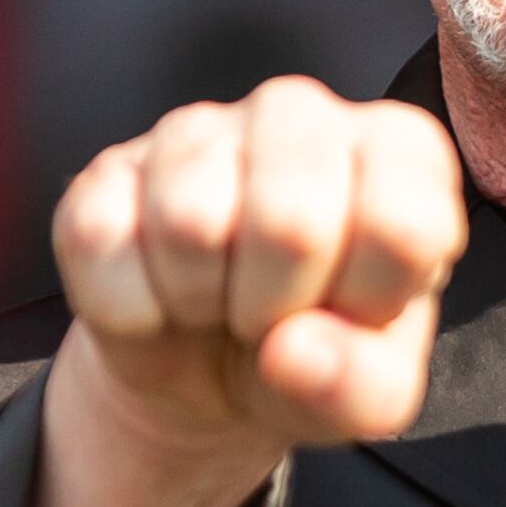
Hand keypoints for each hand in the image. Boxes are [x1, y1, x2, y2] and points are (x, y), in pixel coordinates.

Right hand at [27, 78, 464, 506]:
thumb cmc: (316, 351)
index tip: (353, 307)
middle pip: (291, 220)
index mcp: (397, 151)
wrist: (208, 368)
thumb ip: (363, 387)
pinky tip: (159, 298)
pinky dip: (131, 308)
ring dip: (200, 302)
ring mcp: (195, 130)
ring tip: (218, 301)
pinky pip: (103, 242)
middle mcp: (300, 113)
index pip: (402, 223)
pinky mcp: (106, 170)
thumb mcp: (368, 392)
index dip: (368, 299)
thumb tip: (292, 353)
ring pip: (190, 223)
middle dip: (277, 305)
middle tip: (273, 313)